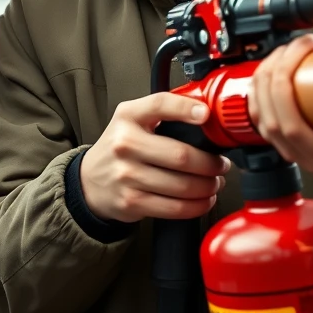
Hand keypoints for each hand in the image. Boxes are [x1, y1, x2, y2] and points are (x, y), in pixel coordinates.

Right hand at [79, 92, 229, 222]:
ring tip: (214, 183)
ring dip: (208, 187)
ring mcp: (127, 175)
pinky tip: (203, 199)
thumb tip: (209, 113)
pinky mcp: (132, 201)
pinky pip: (175, 207)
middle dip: (211, 164)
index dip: (186, 109)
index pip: (160, 105)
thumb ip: (164, 112)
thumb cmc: (121, 147)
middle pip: (181, 156)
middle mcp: (125, 143)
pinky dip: (197, 206)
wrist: (90, 180)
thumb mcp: (133, 119)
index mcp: (128, 116)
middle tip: (221, 165)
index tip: (207, 115)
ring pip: (183, 185)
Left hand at [248, 33, 312, 183]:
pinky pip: (262, 123)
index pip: (295, 129)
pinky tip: (264, 74)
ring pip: (262, 121)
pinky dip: (257, 95)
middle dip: (272, 78)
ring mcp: (298, 156)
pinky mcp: (288, 146)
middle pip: (272, 122)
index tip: (296, 60)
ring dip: (263, 83)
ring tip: (279, 55)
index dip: (284, 92)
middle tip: (289, 49)